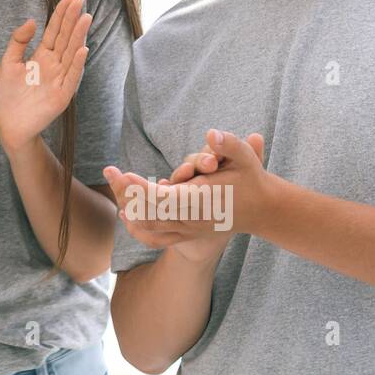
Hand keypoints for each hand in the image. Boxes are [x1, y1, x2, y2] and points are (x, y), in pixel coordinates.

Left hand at [0, 0, 90, 158]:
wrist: (7, 123)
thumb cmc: (7, 95)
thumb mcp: (8, 62)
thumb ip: (18, 41)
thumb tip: (31, 20)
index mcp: (41, 57)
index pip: (54, 31)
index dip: (61, 15)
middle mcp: (53, 65)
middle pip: (65, 39)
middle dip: (72, 20)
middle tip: (79, 0)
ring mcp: (59, 80)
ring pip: (71, 54)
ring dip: (78, 36)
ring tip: (85, 18)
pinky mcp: (62, 96)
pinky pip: (71, 77)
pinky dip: (77, 64)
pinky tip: (82, 48)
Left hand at [104, 129, 272, 262]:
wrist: (263, 210)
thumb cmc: (251, 179)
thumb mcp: (246, 158)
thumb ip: (229, 145)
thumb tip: (211, 134)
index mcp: (202, 201)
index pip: (164, 199)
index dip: (141, 189)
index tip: (124, 173)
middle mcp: (193, 220)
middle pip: (150, 213)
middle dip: (127, 193)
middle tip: (111, 173)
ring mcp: (189, 232)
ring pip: (149, 228)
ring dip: (129, 210)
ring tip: (116, 191)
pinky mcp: (187, 236)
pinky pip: (155, 240)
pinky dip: (138, 229)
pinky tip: (126, 214)